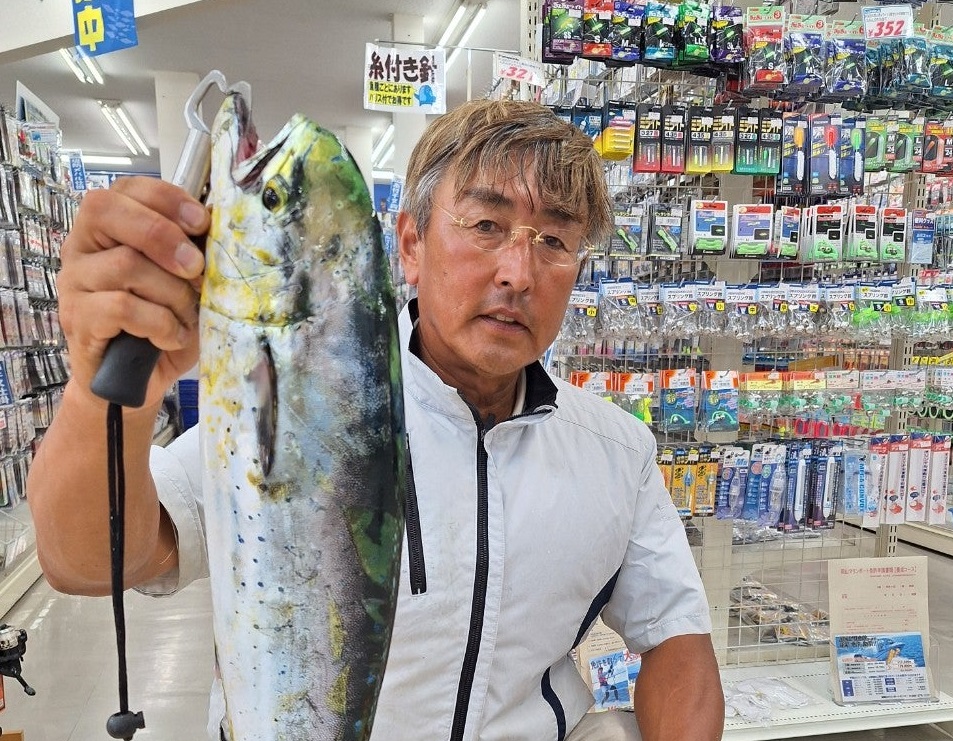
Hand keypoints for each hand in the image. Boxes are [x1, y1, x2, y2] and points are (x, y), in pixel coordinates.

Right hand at [58, 176, 209, 408]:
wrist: (136, 381)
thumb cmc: (163, 323)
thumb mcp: (186, 282)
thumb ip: (194, 250)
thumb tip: (221, 222)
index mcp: (109, 227)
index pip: (128, 188)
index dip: (167, 199)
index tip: (202, 222)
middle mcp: (82, 246)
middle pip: (109, 212)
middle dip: (163, 236)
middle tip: (196, 268)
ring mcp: (74, 282)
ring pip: (126, 264)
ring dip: (171, 293)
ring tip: (185, 316)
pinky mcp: (77, 318)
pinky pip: (122, 307)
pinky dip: (158, 323)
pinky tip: (169, 336)